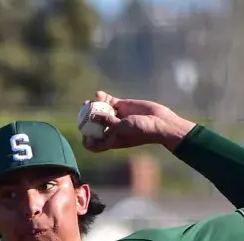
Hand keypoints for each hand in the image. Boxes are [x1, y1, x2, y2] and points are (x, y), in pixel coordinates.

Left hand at [80, 91, 195, 152]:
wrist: (160, 122)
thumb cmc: (142, 130)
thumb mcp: (124, 127)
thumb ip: (108, 122)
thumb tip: (92, 115)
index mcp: (112, 141)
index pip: (94, 144)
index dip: (87, 139)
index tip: (84, 132)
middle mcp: (112, 130)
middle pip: (94, 126)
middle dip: (86, 119)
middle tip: (83, 111)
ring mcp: (116, 117)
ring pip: (99, 112)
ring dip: (93, 107)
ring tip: (89, 102)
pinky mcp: (122, 106)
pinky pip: (108, 101)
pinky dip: (102, 97)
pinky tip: (99, 94)